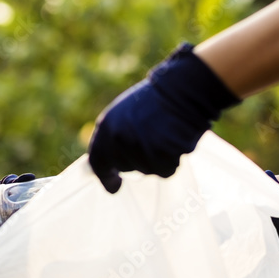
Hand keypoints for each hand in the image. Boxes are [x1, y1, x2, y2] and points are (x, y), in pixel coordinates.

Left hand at [88, 43, 239, 193]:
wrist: (180, 92)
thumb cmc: (155, 100)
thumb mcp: (124, 113)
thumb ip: (114, 136)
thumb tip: (112, 161)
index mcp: (106, 126)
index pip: (97, 161)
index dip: (104, 176)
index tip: (114, 186)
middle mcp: (119, 140)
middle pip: (125, 166)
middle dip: (136, 161)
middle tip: (150, 143)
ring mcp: (139, 149)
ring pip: (147, 169)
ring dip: (156, 159)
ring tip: (164, 135)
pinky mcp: (160, 156)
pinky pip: (166, 170)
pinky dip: (171, 161)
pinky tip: (175, 142)